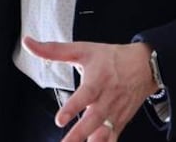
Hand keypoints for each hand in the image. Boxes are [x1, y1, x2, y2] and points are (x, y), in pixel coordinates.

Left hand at [22, 36, 157, 141]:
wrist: (146, 65)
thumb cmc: (112, 58)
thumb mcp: (84, 50)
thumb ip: (54, 50)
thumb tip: (29, 44)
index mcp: (98, 80)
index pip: (85, 95)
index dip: (73, 108)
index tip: (60, 119)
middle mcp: (107, 99)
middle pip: (93, 120)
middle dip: (78, 135)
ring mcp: (115, 112)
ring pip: (104, 133)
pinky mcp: (120, 122)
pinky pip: (112, 138)